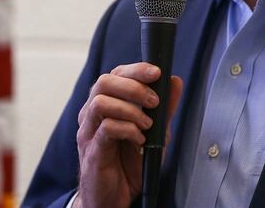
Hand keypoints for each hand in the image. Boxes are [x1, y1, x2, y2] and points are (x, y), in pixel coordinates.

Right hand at [74, 62, 182, 207]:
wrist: (114, 198)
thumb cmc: (129, 164)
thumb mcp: (154, 133)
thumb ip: (164, 108)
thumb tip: (174, 81)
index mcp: (105, 105)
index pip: (115, 74)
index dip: (136, 69)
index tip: (157, 73)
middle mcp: (92, 115)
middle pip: (104, 82)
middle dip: (134, 87)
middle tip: (154, 102)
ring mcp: (89, 132)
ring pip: (100, 102)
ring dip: (131, 110)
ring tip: (147, 124)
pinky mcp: (92, 151)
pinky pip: (106, 128)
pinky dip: (128, 130)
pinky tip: (140, 140)